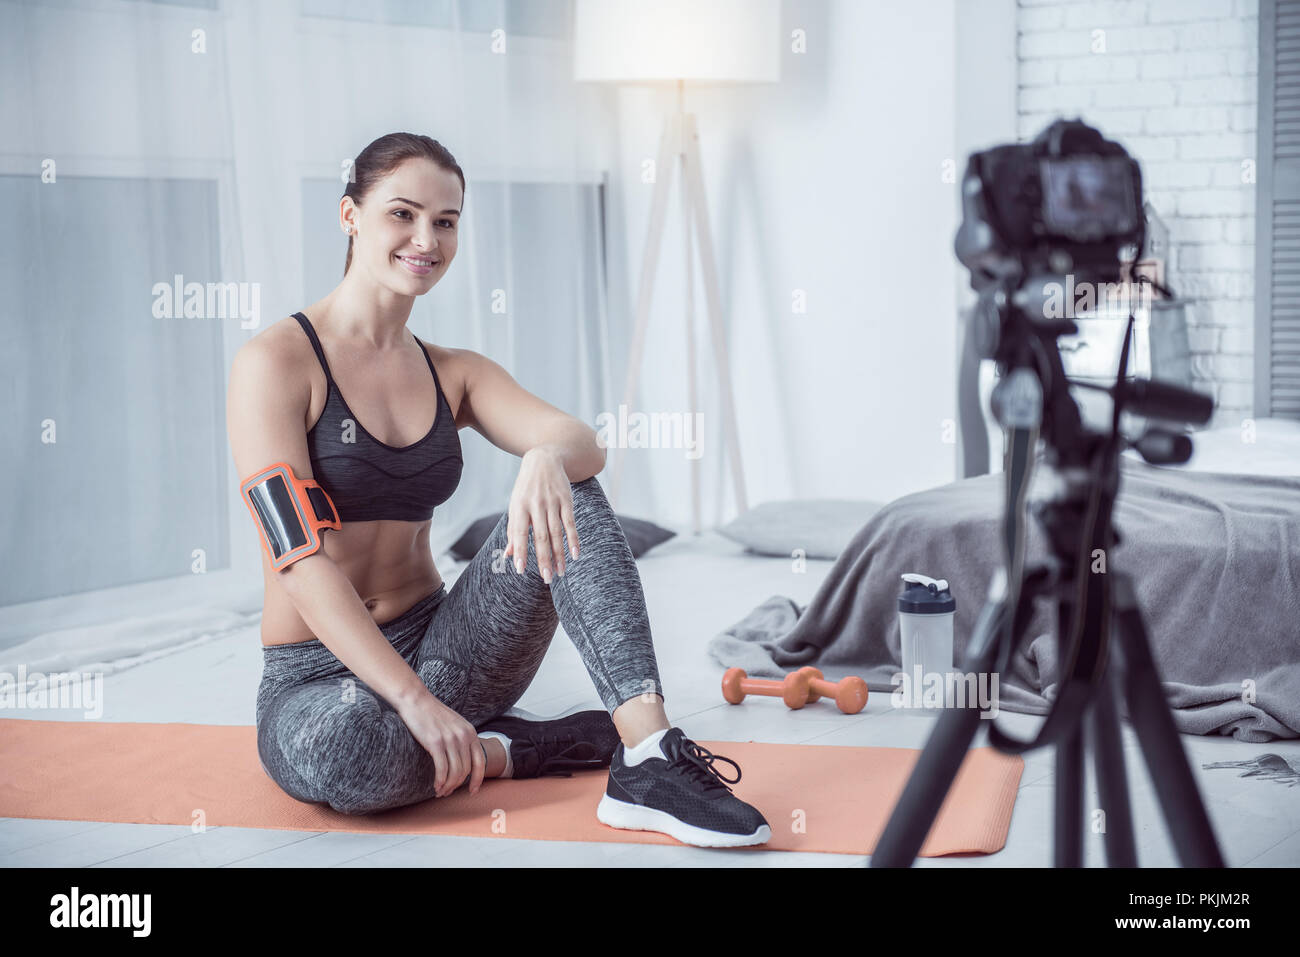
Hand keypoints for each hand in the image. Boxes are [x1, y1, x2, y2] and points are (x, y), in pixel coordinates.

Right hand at [397, 692, 486, 796]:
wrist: (416, 700)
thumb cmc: (432, 713)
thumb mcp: (455, 723)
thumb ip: (462, 738)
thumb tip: (464, 760)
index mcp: (470, 732)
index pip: (480, 761)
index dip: (478, 779)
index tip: (472, 791)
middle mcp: (463, 736)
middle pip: (466, 770)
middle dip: (457, 786)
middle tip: (448, 793)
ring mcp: (450, 739)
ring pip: (455, 772)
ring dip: (448, 786)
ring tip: (440, 791)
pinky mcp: (435, 742)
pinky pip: (442, 769)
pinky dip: (440, 781)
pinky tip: (436, 786)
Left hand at [504, 447, 579, 582]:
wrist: (544, 460)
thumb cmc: (526, 488)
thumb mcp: (515, 505)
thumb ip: (513, 530)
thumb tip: (509, 555)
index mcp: (519, 507)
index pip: (519, 533)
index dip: (520, 551)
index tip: (520, 570)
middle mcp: (536, 505)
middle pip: (540, 536)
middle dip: (543, 559)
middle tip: (546, 579)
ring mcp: (552, 503)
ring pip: (556, 533)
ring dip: (559, 554)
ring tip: (560, 572)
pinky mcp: (566, 501)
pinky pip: (570, 523)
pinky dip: (573, 539)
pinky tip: (575, 554)